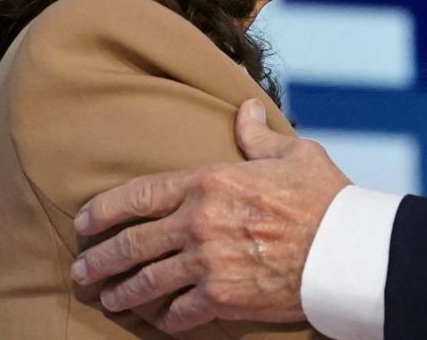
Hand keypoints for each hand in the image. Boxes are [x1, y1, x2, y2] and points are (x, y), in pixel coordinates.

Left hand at [68, 100, 349, 333]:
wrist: (345, 249)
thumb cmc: (324, 198)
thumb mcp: (294, 153)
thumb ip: (258, 135)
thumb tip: (244, 108)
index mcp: (210, 182)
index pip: (139, 194)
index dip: (103, 210)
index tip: (83, 223)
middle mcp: (199, 223)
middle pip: (133, 244)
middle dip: (99, 259)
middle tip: (81, 271)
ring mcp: (207, 263)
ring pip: (148, 282)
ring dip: (122, 292)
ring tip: (108, 298)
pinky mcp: (223, 298)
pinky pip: (181, 312)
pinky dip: (167, 318)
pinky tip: (161, 320)